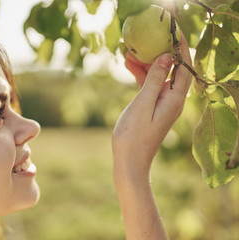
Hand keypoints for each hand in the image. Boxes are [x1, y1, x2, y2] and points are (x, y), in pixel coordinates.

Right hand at [113, 33, 191, 184]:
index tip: (171, 33)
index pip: (185, 67)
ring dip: (146, 64)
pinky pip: (149, 86)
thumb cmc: (134, 136)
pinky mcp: (151, 107)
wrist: (129, 162)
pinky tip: (128, 66)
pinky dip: (140, 76)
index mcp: (174, 99)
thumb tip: (167, 57)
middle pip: (171, 69)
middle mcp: (172, 100)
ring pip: (157, 76)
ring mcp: (161, 103)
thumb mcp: (142, 104)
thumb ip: (154, 80)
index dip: (180, 48)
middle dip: (159, 53)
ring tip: (129, 52)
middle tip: (144, 40)